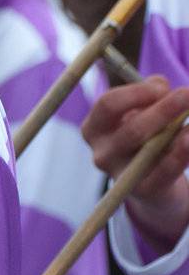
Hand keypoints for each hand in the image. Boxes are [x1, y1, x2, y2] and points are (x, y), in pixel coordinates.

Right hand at [81, 77, 188, 249]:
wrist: (151, 181)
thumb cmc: (145, 135)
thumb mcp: (142, 110)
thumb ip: (149, 93)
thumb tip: (160, 84)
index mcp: (94, 128)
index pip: (108, 105)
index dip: (136, 93)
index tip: (162, 86)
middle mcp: (102, 153)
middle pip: (132, 129)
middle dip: (164, 110)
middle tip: (187, 94)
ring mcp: (121, 175)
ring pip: (150, 150)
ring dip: (175, 131)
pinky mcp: (144, 191)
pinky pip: (166, 170)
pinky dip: (183, 152)